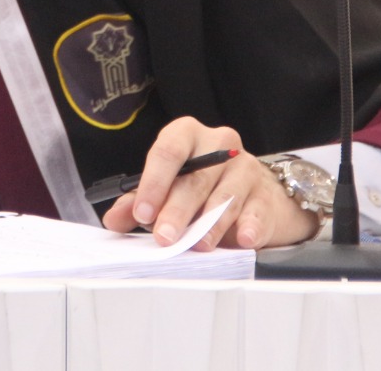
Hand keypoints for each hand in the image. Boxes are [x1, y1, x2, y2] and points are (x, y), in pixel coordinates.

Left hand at [99, 117, 319, 249]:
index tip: (142, 212)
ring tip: (198, 244)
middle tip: (165, 236)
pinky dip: (250, 226)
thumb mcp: (169, 188)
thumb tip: (114, 220)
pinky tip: (243, 238)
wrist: (254, 192)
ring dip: (210, 224)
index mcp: (187, 135)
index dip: (154, 183)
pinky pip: (257, 210)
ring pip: (225, 197)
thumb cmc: (203, 186)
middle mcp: (219, 144)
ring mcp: (246, 168)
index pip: (168, 151)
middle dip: (177, 210)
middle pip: (195, 178)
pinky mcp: (266, 194)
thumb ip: (139, 202)